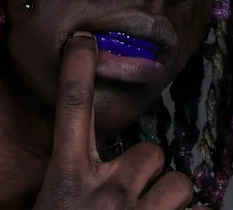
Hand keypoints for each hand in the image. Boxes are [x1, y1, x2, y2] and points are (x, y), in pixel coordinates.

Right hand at [33, 34, 212, 209]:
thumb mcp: (53, 198)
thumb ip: (67, 172)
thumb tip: (78, 151)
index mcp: (68, 176)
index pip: (72, 105)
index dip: (78, 66)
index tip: (84, 39)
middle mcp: (107, 190)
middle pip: (148, 151)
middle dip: (145, 166)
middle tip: (130, 188)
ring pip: (178, 183)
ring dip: (166, 196)